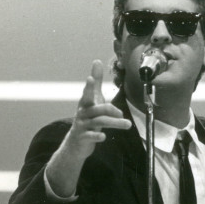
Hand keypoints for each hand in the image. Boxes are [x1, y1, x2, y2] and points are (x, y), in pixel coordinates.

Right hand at [46, 60, 131, 197]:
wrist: (76, 142)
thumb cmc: (87, 117)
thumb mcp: (91, 99)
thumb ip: (95, 82)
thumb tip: (97, 61)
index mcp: (86, 103)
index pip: (87, 93)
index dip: (89, 86)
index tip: (90, 78)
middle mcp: (83, 113)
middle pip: (98, 109)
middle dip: (111, 110)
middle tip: (122, 113)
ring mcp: (83, 126)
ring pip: (99, 122)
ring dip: (114, 123)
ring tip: (128, 124)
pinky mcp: (83, 138)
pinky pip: (90, 136)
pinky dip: (97, 136)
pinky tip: (104, 137)